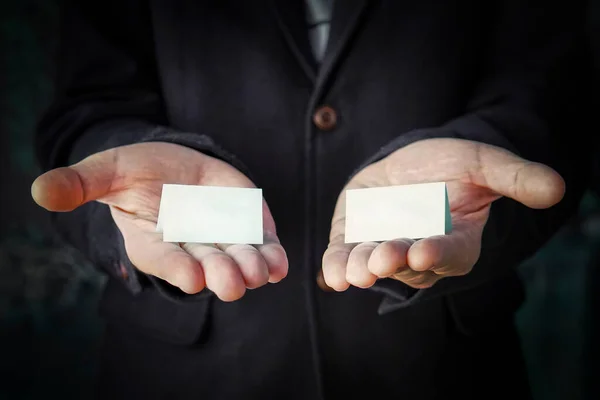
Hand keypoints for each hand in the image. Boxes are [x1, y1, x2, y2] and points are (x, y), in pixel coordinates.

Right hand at [31, 142, 287, 300]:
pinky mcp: (246, 226)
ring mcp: (220, 238)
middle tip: (230, 282)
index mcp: (153, 240)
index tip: (190, 275)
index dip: (176, 267)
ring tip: (261, 272)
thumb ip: (81, 183)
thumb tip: (40, 190)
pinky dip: (273, 255)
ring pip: (238, 259)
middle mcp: (188, 246)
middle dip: (219, 273)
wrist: (176, 164)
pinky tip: (281, 264)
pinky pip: (261, 245)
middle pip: (205, 264)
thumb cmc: (138, 169)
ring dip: (250, 268)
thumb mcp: (109, 170)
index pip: (163, 258)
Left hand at [321, 138, 563, 290]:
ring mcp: (383, 247)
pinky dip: (336, 267)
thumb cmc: (450, 164)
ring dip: (363, 269)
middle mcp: (418, 251)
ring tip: (356, 271)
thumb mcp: (483, 163)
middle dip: (395, 261)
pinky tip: (329, 274)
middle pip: (408, 264)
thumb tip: (556, 188)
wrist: (408, 165)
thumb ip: (514, 177)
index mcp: (455, 239)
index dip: (439, 253)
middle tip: (384, 258)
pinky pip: (343, 258)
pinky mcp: (353, 240)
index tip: (425, 251)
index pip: (451, 252)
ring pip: (374, 265)